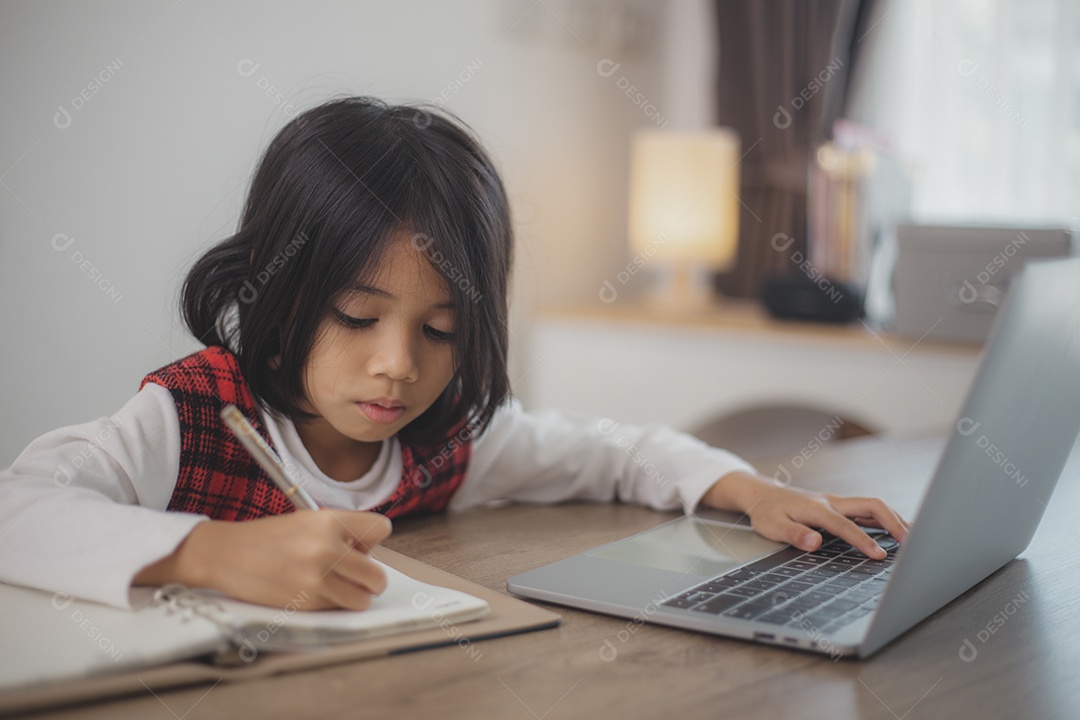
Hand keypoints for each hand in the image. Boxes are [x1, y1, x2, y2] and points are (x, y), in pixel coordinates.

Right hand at [134, 509, 391, 609]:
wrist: (225, 554)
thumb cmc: (268, 537)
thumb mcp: (307, 521)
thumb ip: (341, 532)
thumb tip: (370, 552)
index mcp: (329, 520)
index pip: (381, 529)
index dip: (372, 541)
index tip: (359, 547)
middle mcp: (326, 547)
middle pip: (377, 575)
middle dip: (370, 578)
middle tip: (353, 575)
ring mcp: (316, 577)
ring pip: (362, 599)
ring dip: (353, 596)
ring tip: (334, 586)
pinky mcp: (304, 602)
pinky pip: (336, 609)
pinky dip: (330, 605)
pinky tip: (310, 592)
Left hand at [701, 472, 909, 558]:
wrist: (764, 494)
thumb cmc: (767, 512)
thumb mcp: (772, 526)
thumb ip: (793, 534)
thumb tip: (814, 543)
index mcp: (816, 508)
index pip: (845, 525)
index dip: (863, 540)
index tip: (880, 556)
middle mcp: (832, 502)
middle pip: (872, 505)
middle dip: (894, 522)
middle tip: (913, 544)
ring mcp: (839, 503)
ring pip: (874, 506)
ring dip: (895, 520)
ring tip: (916, 539)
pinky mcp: (841, 507)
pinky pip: (869, 511)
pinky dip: (886, 520)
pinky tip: (898, 532)